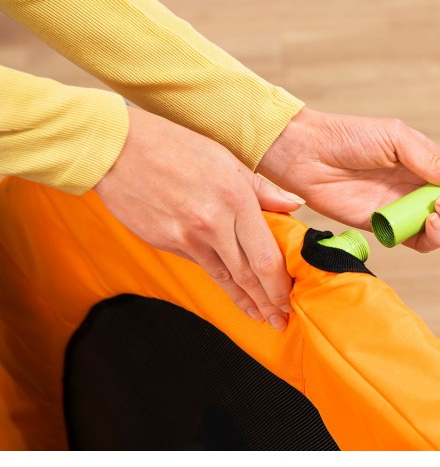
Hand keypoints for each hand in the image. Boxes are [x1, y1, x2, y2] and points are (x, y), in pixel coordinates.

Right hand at [94, 106, 302, 329]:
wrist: (118, 149)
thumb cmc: (175, 146)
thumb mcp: (227, 160)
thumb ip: (263, 189)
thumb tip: (294, 205)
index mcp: (235, 200)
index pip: (266, 257)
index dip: (280, 285)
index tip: (290, 299)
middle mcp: (213, 225)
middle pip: (247, 275)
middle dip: (267, 302)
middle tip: (280, 320)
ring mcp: (186, 238)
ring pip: (224, 277)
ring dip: (244, 300)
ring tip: (260, 316)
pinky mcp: (166, 244)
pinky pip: (201, 265)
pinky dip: (219, 282)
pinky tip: (231, 290)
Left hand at [258, 108, 439, 251]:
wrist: (308, 154)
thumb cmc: (349, 137)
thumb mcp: (395, 138)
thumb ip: (431, 159)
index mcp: (426, 166)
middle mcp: (418, 191)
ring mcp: (403, 211)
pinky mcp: (385, 229)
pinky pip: (418, 243)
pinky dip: (431, 239)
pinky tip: (428, 224)